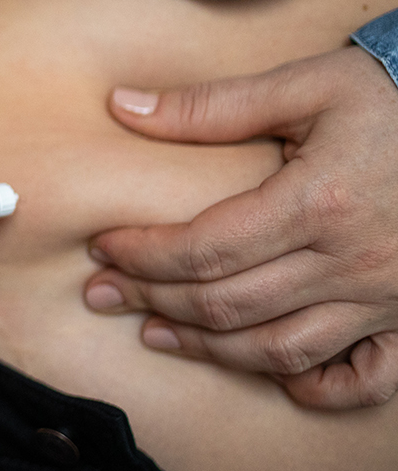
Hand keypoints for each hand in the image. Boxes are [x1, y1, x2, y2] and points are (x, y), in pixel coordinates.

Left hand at [84, 46, 397, 408]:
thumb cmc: (391, 98)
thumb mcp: (306, 85)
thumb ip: (212, 105)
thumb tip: (122, 106)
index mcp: (320, 203)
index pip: (204, 249)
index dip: (143, 255)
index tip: (102, 248)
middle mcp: (354, 262)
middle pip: (229, 304)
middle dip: (154, 301)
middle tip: (104, 291)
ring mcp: (386, 298)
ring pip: (280, 349)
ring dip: (208, 348)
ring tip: (154, 332)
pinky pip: (362, 378)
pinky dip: (313, 385)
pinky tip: (265, 368)